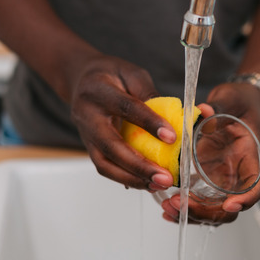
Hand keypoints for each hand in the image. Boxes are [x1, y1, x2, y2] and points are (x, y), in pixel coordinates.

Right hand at [69, 55, 177, 190]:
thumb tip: (178, 118)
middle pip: (111, 145)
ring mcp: (85, 135)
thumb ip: (150, 94)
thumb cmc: (110, 75)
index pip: (126, 108)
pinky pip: (105, 168)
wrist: (81, 81)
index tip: (172, 138)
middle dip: (139, 165)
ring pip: (104, 164)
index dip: (149, 123)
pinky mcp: (90, 148)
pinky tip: (147, 183)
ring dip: (132, 178)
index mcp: (99, 91)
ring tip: (158, 184)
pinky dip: (126, 178)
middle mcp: (87, 115)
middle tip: (165, 177)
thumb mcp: (132, 74)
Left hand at [158, 83, 259, 225]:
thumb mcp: (231, 100)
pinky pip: (199, 203)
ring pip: (212, 212)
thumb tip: (204, 110)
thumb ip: (218, 107)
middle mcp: (238, 176)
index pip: (258, 186)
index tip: (229, 204)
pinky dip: (184, 210)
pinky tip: (167, 210)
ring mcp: (222, 181)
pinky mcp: (206, 181)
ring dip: (192, 215)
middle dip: (206, 212)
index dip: (247, 199)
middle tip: (180, 204)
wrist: (234, 105)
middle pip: (229, 208)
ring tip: (169, 207)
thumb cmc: (239, 104)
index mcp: (250, 159)